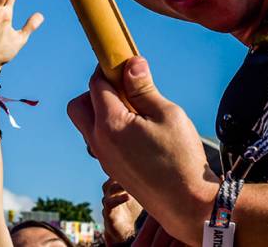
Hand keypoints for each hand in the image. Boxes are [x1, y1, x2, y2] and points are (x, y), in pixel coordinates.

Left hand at [67, 57, 216, 245]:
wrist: (189, 205)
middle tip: (126, 89)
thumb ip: (144, 88)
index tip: (125, 62)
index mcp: (110, 124)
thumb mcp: (167, 114)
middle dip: (96, 90)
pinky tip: (137, 129)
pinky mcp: (111, 168)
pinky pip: (98, 140)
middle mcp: (99, 141)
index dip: (109, 68)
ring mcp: (103, 157)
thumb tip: (131, 63)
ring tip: (135, 110)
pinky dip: (109, 127)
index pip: (96, 84)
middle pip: (79, 104)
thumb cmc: (181, 159)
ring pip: (86, 123)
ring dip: (101, 110)